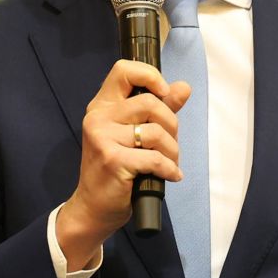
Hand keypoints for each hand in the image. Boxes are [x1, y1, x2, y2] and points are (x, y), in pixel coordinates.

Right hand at [56, 59, 190, 268]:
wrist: (94, 208)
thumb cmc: (115, 170)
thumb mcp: (134, 135)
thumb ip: (159, 110)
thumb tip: (184, 88)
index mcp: (102, 106)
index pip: (124, 70)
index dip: (151, 76)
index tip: (165, 94)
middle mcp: (98, 118)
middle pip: (151, 103)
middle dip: (172, 126)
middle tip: (169, 145)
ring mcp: (103, 138)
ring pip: (157, 132)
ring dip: (172, 151)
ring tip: (168, 163)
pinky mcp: (113, 160)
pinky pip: (155, 158)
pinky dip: (169, 168)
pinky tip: (169, 175)